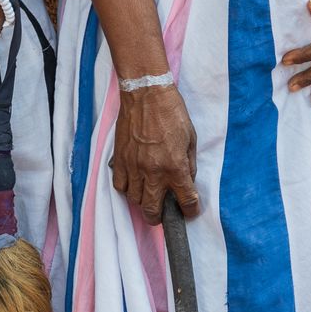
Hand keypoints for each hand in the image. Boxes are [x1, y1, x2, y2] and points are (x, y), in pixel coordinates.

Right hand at [111, 85, 200, 224]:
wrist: (146, 94)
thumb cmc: (172, 113)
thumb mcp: (190, 139)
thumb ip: (189, 164)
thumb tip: (186, 181)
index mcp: (176, 167)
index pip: (186, 201)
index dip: (190, 210)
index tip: (189, 209)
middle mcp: (153, 172)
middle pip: (152, 211)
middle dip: (160, 217)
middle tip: (163, 212)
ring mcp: (134, 167)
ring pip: (134, 200)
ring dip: (143, 201)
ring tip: (148, 194)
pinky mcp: (120, 158)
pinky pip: (120, 185)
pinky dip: (127, 188)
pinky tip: (134, 182)